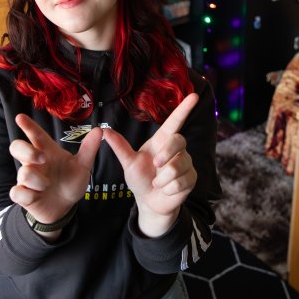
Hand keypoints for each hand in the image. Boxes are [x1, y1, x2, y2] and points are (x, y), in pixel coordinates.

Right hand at [8, 114, 101, 224]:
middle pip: (17, 147)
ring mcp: (26, 179)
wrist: (65, 206)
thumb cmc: (70, 182)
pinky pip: (16, 192)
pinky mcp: (22, 195)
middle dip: (27, 151)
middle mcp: (34, 162)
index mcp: (47, 151)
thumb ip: (89, 149)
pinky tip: (36, 195)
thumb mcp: (82, 166)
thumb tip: (98, 130)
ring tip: (48, 185)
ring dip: (38, 180)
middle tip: (42, 158)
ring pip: (23, 173)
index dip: (28, 126)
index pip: (36, 135)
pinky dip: (27, 195)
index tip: (20, 117)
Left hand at [103, 93, 198, 236]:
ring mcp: (186, 163)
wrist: (149, 202)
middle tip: (155, 166)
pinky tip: (165, 189)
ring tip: (157, 183)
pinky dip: (168, 188)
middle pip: (178, 141)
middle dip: (165, 155)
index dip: (184, 109)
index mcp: (162, 141)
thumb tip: (105, 130)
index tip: (193, 96)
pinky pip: (181, 181)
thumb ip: (120, 147)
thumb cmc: (140, 179)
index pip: (175, 122)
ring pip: (178, 166)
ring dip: (162, 179)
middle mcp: (177, 149)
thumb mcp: (129, 163)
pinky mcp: (191, 178)